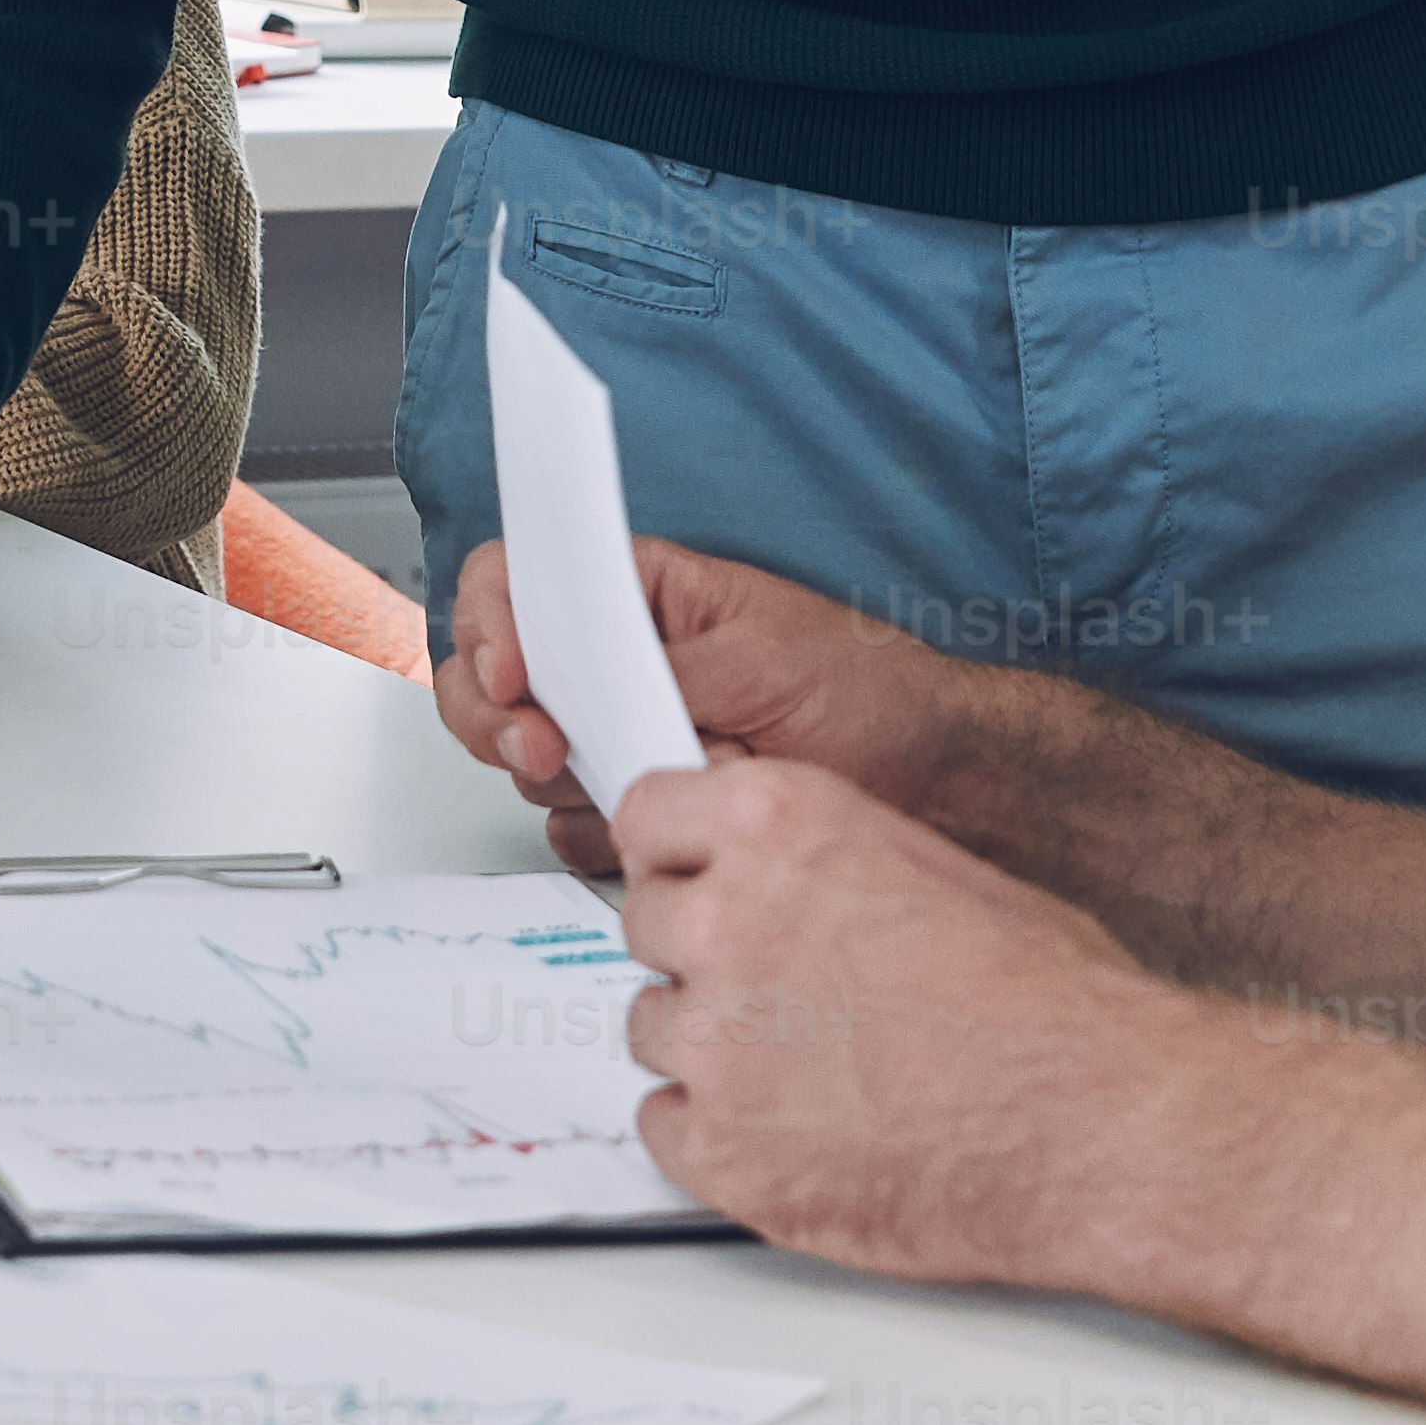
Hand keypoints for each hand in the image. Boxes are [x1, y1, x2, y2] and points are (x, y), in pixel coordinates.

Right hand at [434, 535, 968, 865]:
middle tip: (544, 750)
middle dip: (499, 722)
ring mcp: (618, 742)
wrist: (936, 783)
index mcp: (632, 593)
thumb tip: (580, 689)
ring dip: (578, 782)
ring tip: (672, 777)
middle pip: (490, 685)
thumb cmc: (867, 691)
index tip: (514, 678)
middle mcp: (609, 666)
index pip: (512, 585)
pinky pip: (576, 834)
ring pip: (527, 769)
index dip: (488, 628)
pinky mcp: (639, 813)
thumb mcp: (762, 656)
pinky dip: (614, 840)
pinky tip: (675, 827)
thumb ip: (660, 668)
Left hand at [613, 753, 1186, 1286]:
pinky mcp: (724, 1149)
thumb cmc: (1054, 1004)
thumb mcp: (938, 867)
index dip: (680, 856)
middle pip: (645, 924)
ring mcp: (716, 1044)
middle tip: (780, 988)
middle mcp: (727, 923)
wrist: (1099, 1125)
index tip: (697, 880)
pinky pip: (663, 1125)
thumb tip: (774, 880)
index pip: (648, 816)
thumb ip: (824, 863)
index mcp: (778, 826)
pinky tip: (791, 1128)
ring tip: (809, 1068)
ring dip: (711, 1045)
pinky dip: (713, 1131)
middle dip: (700, 953)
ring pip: (653, 1028)